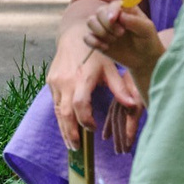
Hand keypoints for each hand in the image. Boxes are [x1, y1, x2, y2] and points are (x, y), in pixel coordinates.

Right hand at [47, 33, 114, 148]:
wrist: (74, 35)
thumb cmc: (96, 52)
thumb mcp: (111, 67)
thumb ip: (120, 88)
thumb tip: (133, 106)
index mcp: (82, 77)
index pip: (79, 105)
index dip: (84, 120)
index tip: (93, 129)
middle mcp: (66, 81)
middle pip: (64, 113)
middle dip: (70, 132)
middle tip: (77, 148)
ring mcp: (55, 82)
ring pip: (57, 111)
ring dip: (63, 129)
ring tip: (71, 144)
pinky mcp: (51, 82)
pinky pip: (55, 104)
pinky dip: (60, 117)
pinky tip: (66, 128)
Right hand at [83, 0, 163, 77]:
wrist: (144, 59)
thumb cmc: (147, 40)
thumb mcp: (147, 30)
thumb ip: (135, 21)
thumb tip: (121, 16)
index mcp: (125, 9)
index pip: (114, 5)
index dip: (112, 11)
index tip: (114, 19)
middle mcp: (112, 16)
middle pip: (100, 11)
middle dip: (107, 24)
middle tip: (121, 34)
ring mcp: (104, 28)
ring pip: (91, 21)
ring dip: (101, 32)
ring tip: (114, 40)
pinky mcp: (98, 40)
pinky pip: (87, 37)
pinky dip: (94, 42)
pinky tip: (105, 48)